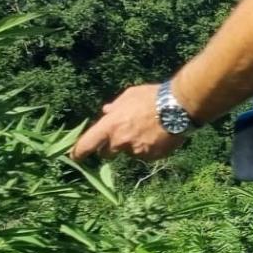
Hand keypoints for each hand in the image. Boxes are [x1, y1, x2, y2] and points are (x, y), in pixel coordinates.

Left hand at [70, 83, 187, 161]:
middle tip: (123, 135)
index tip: (74, 156)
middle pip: (107, 153)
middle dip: (111, 146)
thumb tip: (107, 111)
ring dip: (133, 146)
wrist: (178, 107)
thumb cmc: (151, 97)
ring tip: (148, 130)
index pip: (88, 144)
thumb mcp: (129, 96)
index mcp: (111, 126)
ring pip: (129, 153)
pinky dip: (149, 149)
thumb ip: (116, 107)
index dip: (79, 151)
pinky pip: (146, 155)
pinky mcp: (152, 157)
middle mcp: (120, 142)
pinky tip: (158, 136)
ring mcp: (136, 151)